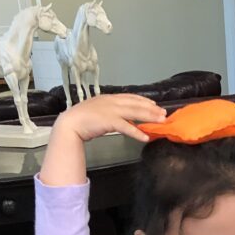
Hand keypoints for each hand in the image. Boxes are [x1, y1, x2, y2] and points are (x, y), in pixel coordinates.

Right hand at [52, 92, 166, 143]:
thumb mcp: (98, 112)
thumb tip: (119, 119)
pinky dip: (137, 132)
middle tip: (164, 113)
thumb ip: (110, 113)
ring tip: (161, 122)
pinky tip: (145, 137)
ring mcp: (111, 110)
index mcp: (109, 98)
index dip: (144, 101)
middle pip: (136, 104)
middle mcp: (112, 102)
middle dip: (152, 109)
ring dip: (149, 117)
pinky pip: (127, 127)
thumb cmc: (82, 119)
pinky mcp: (109, 121)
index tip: (154, 105)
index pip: (130, 97)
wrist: (70, 123)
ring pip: (135, 113)